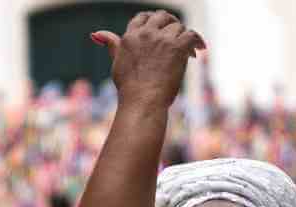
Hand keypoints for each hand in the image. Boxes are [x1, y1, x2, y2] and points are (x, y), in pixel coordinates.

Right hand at [90, 12, 205, 109]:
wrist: (142, 101)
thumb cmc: (129, 88)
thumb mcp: (117, 62)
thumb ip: (112, 44)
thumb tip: (96, 34)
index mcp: (130, 36)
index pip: (143, 17)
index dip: (154, 21)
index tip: (161, 31)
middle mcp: (146, 34)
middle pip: (162, 17)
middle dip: (171, 23)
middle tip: (178, 36)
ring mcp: (162, 40)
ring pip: (178, 27)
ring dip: (184, 36)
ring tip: (189, 50)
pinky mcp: (177, 48)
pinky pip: (191, 35)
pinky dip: (197, 40)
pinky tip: (199, 49)